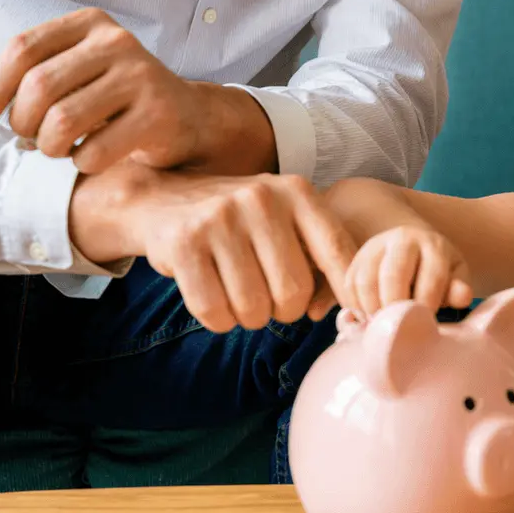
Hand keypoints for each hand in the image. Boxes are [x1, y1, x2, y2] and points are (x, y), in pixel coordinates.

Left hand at [0, 8, 264, 174]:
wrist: (185, 117)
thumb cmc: (114, 96)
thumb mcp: (66, 75)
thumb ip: (15, 72)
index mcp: (90, 24)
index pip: (22, 48)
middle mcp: (118, 42)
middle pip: (38, 86)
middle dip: (21, 123)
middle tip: (28, 139)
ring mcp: (142, 76)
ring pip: (63, 121)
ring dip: (48, 147)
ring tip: (55, 149)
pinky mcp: (158, 114)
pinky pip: (96, 150)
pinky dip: (82, 163)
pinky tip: (88, 158)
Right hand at [73, 168, 357, 332]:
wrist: (163, 198)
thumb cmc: (241, 222)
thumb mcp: (286, 219)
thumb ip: (321, 254)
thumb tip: (351, 305)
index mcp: (296, 192)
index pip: (338, 251)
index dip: (345, 290)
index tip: (348, 311)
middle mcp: (262, 199)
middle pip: (293, 291)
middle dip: (284, 311)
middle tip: (270, 301)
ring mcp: (220, 218)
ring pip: (252, 307)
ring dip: (248, 318)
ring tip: (241, 298)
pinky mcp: (184, 243)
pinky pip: (214, 311)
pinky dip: (218, 320)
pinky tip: (216, 301)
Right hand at [336, 226, 472, 316]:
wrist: (414, 249)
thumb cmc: (438, 271)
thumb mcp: (454, 276)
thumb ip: (458, 288)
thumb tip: (462, 297)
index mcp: (433, 244)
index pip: (430, 276)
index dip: (428, 305)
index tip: (425, 325)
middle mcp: (402, 239)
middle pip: (392, 274)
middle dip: (395, 307)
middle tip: (398, 330)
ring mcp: (375, 246)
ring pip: (366, 280)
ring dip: (373, 309)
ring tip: (382, 327)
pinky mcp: (356, 258)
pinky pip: (350, 285)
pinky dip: (357, 307)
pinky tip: (369, 319)